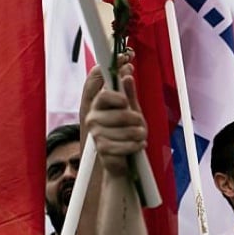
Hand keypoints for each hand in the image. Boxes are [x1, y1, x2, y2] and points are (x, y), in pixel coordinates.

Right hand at [84, 59, 145, 176]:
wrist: (122, 159)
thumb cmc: (126, 132)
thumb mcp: (130, 110)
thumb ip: (128, 94)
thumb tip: (127, 74)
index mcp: (98, 104)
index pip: (100, 89)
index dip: (112, 86)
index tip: (125, 86)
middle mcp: (93, 117)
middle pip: (121, 111)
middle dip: (136, 118)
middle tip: (140, 123)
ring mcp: (96, 133)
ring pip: (127, 129)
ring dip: (139, 133)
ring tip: (140, 135)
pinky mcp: (102, 148)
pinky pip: (126, 144)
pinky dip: (137, 145)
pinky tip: (139, 145)